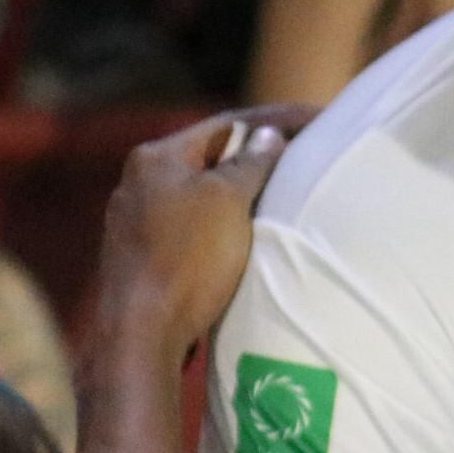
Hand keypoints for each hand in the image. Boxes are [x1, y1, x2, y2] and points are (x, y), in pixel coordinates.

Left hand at [97, 107, 311, 364]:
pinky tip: (241, 235)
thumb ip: (251, 162)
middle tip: (302, 153)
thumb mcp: (228, 200)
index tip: (318, 118)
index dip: (277, 119)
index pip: (227, 124)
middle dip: (256, 154)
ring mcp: (135, 221)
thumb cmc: (188, 259)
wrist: (140, 333)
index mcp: (157, 156)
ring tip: (278, 194)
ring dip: (237, 192)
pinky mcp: (141, 257)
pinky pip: (190, 226)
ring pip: (199, 194)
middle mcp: (139, 181)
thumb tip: (269, 135)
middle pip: (210, 156)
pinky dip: (220, 223)